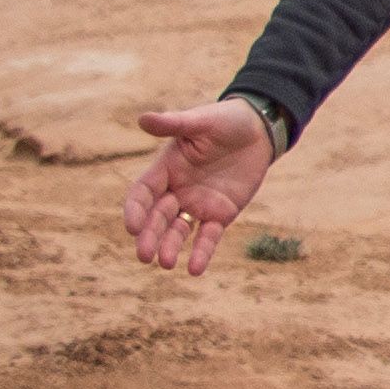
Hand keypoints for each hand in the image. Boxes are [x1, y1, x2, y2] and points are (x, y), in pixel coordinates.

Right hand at [123, 101, 277, 275]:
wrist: (257, 131)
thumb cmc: (223, 121)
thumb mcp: (199, 121)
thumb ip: (174, 124)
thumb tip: (143, 119)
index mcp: (164, 170)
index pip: (142, 194)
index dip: (135, 210)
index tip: (132, 227)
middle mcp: (176, 191)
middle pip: (157, 218)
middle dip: (150, 236)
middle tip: (144, 255)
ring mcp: (197, 204)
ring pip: (178, 231)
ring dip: (170, 247)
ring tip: (165, 263)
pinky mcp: (220, 214)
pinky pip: (208, 237)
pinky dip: (201, 252)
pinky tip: (194, 270)